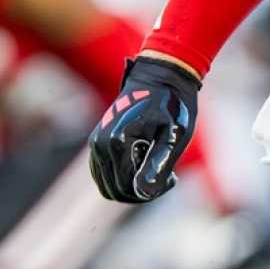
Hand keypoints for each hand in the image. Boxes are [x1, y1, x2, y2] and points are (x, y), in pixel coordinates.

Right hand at [88, 56, 201, 203]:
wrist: (161, 76)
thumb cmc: (172, 105)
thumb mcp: (173, 134)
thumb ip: (158, 164)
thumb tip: (143, 192)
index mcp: (118, 143)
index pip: (127, 188)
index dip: (151, 192)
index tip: (172, 178)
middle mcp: (100, 145)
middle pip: (114, 190)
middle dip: (141, 191)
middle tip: (167, 176)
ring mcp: (96, 144)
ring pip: (107, 185)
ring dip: (132, 186)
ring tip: (158, 169)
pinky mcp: (97, 142)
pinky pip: (104, 174)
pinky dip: (123, 177)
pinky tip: (146, 163)